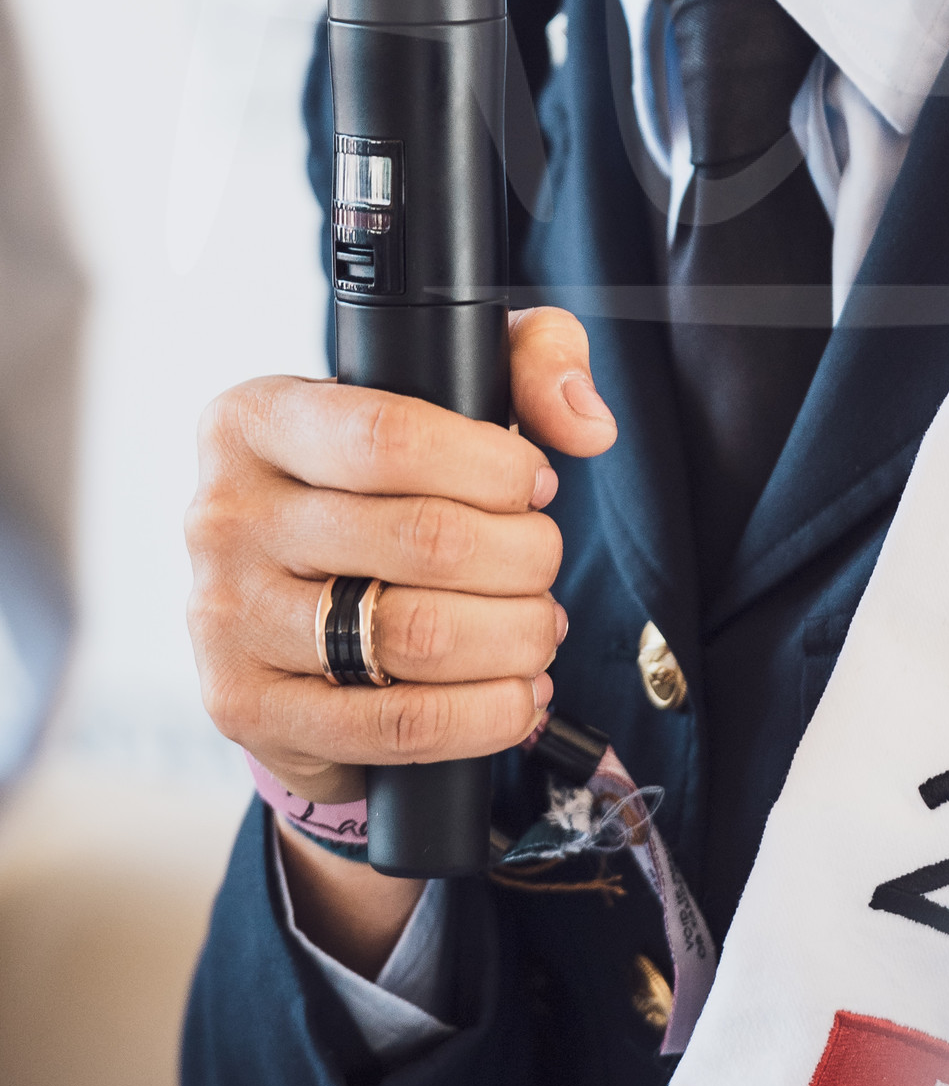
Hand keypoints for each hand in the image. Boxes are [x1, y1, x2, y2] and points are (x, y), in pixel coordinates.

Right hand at [185, 307, 614, 966]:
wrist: (283, 601)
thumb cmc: (379, 478)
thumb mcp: (442, 383)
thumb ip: (530, 359)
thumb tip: (586, 422)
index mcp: (256, 418)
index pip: (390, 437)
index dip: (493, 467)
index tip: (537, 485)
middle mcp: (224, 514)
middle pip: (422, 540)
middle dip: (524, 557)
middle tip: (545, 563)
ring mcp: (225, 618)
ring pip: (415, 636)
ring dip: (513, 638)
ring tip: (538, 628)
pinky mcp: (248, 708)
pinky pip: (393, 725)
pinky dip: (482, 717)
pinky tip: (516, 696)